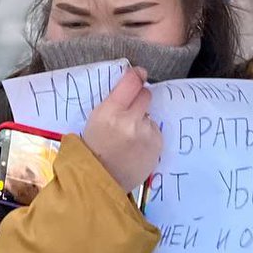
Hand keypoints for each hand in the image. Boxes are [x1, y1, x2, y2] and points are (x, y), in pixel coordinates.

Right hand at [82, 67, 161, 192]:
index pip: (131, 82)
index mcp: (111, 112)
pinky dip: (148, 135)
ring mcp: (146, 134)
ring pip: (149, 114)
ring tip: (129, 137)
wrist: (100, 179)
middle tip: (130, 110)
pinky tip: (135, 147)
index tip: (139, 73)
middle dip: (139, 99)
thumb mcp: (96, 117)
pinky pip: (154, 131)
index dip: (136, 75)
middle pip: (145, 94)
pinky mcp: (157, 145)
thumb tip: (135, 79)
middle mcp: (131, 121)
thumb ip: (115, 100)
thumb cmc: (95, 146)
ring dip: (142, 120)